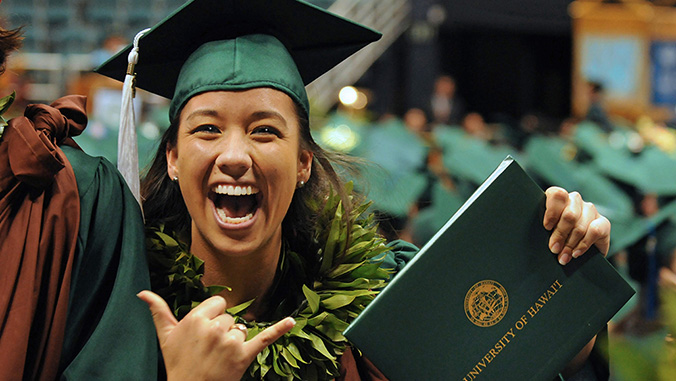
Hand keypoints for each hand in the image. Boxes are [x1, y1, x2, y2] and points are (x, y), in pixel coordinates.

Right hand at [137, 290, 294, 380]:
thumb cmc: (178, 363)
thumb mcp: (165, 336)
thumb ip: (158, 311)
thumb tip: (142, 293)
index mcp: (196, 318)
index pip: (218, 304)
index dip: (213, 317)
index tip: (204, 333)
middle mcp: (213, 328)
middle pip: (230, 317)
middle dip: (223, 331)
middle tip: (210, 350)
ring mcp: (230, 342)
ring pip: (241, 329)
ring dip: (235, 341)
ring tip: (220, 357)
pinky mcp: (244, 355)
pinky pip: (265, 338)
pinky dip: (279, 329)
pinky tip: (292, 322)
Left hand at [543, 187, 610, 264]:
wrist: (580, 253)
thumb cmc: (557, 239)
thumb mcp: (547, 232)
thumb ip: (547, 230)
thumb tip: (548, 241)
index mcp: (559, 199)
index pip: (557, 195)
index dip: (552, 212)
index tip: (547, 228)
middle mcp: (575, 201)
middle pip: (569, 215)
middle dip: (560, 235)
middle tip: (554, 249)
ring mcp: (590, 210)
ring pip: (580, 226)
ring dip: (570, 244)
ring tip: (564, 255)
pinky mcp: (603, 222)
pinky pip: (595, 231)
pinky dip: (583, 245)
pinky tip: (576, 252)